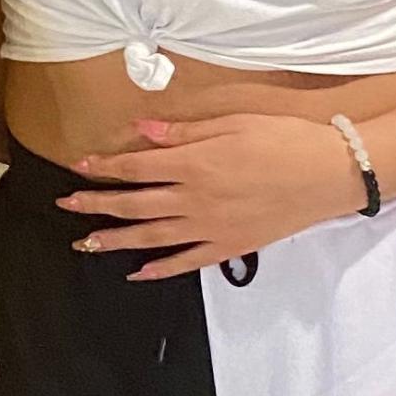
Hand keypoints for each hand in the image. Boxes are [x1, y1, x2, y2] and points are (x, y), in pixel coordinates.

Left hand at [56, 112, 366, 279]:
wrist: (330, 175)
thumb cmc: (283, 138)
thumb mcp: (233, 122)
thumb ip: (184, 132)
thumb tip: (142, 131)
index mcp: (194, 164)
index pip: (136, 167)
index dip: (105, 166)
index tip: (79, 166)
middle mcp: (194, 199)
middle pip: (135, 204)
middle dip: (97, 204)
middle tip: (66, 206)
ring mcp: (211, 228)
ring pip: (151, 237)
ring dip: (115, 240)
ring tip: (85, 242)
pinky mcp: (229, 247)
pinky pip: (186, 262)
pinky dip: (160, 269)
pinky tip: (137, 273)